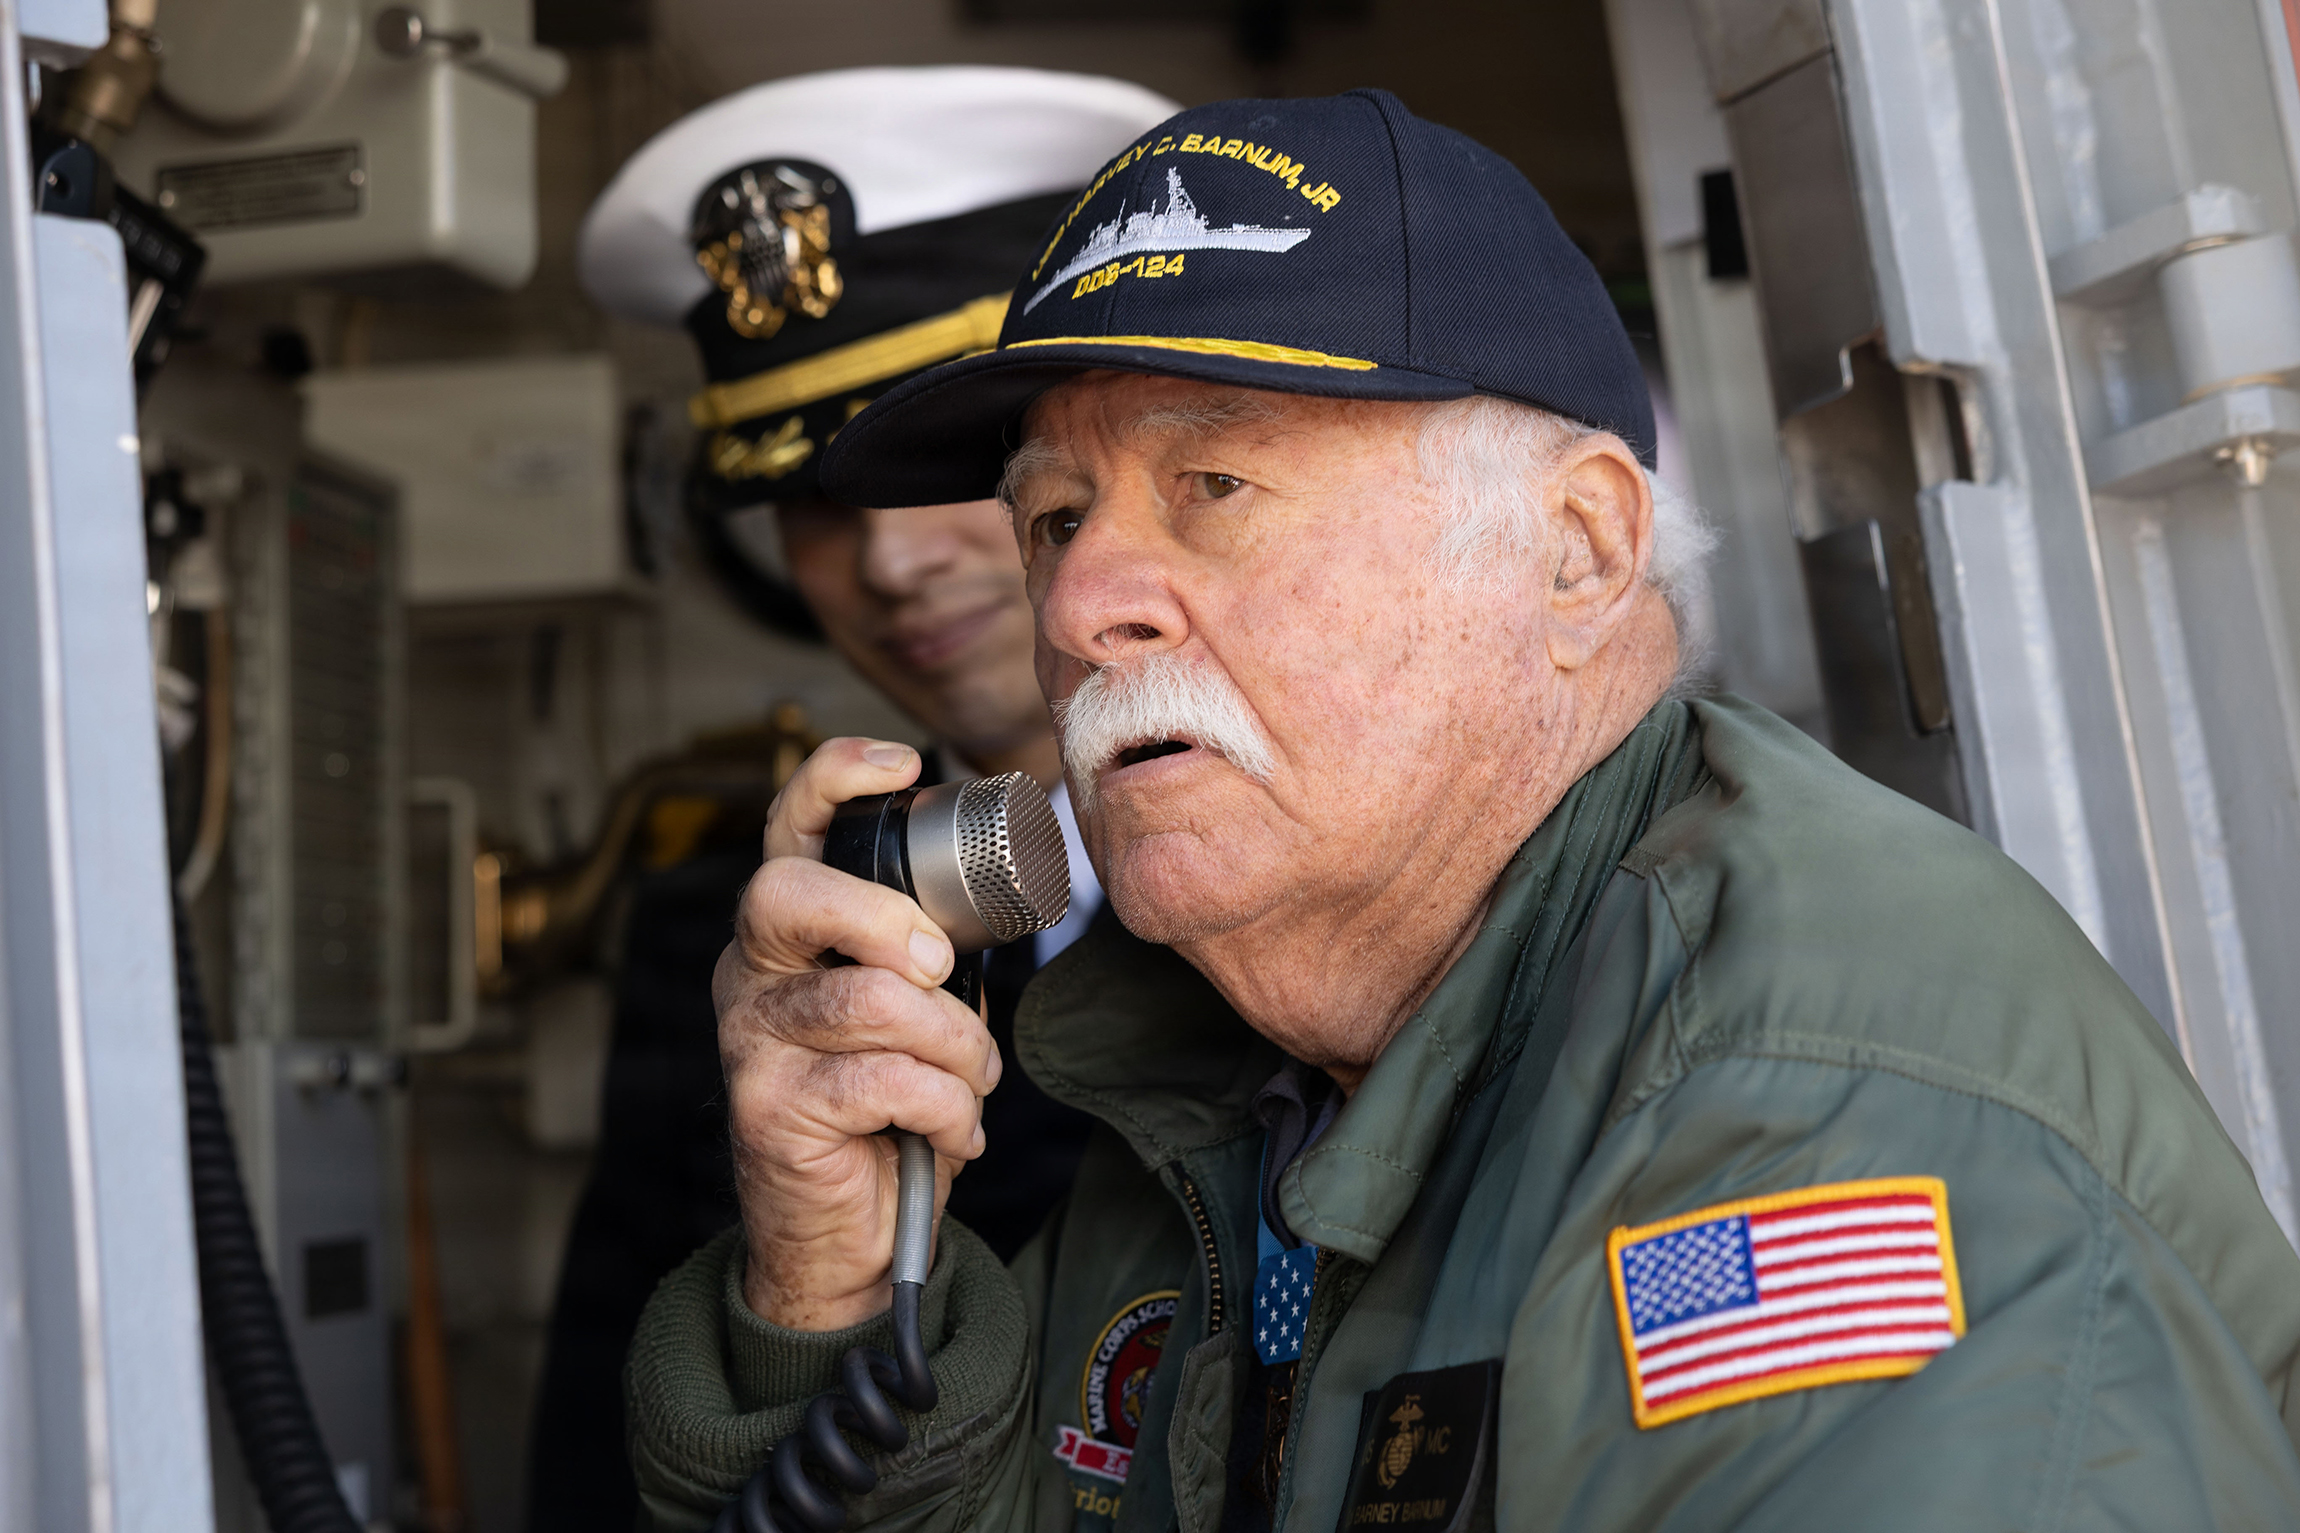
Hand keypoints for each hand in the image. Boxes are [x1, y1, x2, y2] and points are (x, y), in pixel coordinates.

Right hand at [716, 738, 999, 1330]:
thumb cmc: (889, 1111)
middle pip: (792, 894)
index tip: (903, 766)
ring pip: (871, 1000)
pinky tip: (952, 1132)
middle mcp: (751, 974)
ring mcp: (749, 1041)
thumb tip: (979, 914)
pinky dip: (949, 1109)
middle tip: (942, 973)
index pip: (787, 830)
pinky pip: (888, 1081)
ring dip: (957, 1048)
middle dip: (888, 922)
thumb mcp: (915, 1013)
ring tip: (971, 1083)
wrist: (850, 1239)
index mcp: (788, 934)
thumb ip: (926, 954)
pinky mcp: (768, 1109)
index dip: (834, 780)